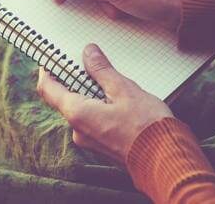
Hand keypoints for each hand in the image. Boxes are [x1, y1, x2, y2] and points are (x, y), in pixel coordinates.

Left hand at [37, 43, 173, 164]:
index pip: (48, 89)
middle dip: (74, 80)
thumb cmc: (147, 127)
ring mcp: (89, 140)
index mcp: (77, 114)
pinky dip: (99, 107)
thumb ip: (102, 71)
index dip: (47, 71)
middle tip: (87, 62)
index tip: (52, 58)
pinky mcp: (102, 145)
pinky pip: (93, 121)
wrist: (167, 161)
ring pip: (81, 110)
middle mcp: (77, 130)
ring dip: (90, 94)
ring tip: (110, 79)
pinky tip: (118, 99)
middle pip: (65, 98)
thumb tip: (88, 53)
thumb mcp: (124, 90)